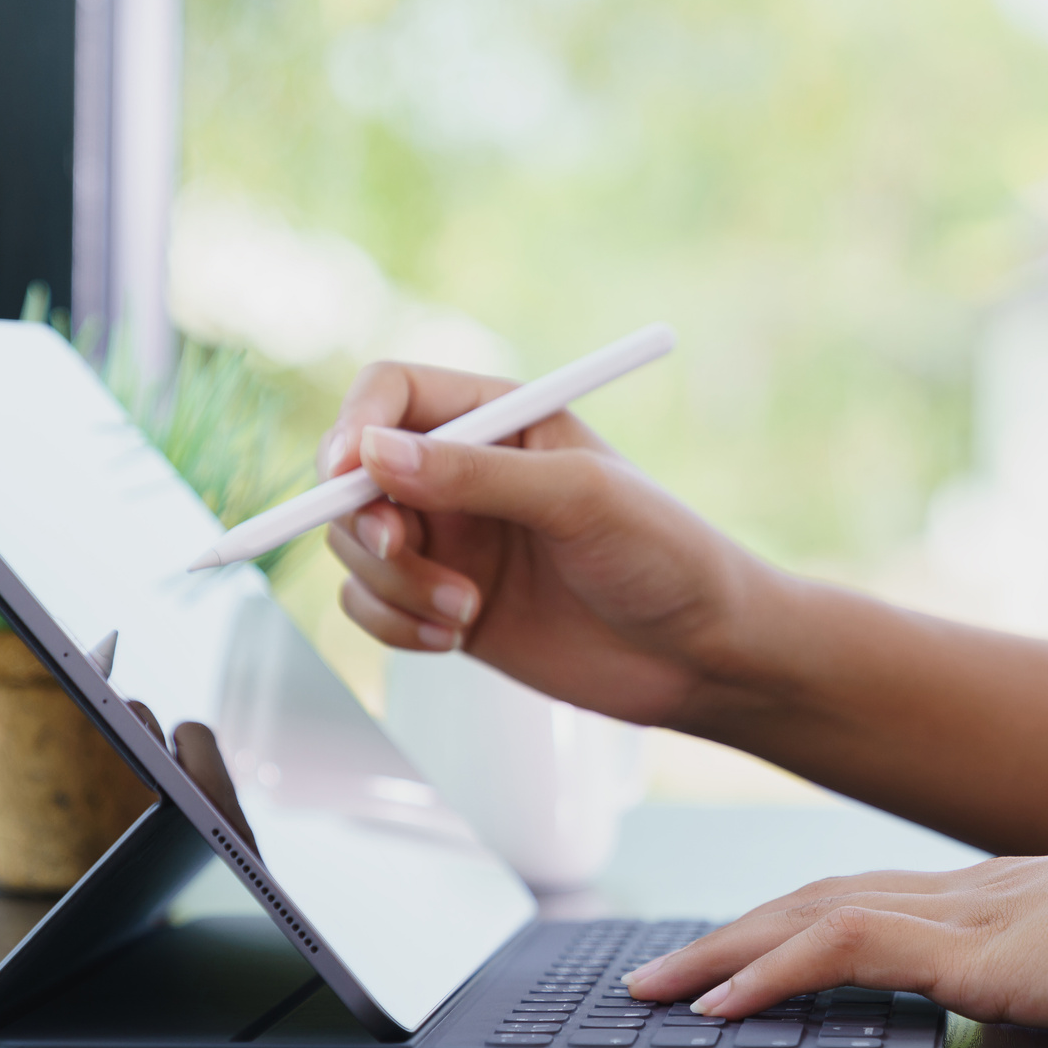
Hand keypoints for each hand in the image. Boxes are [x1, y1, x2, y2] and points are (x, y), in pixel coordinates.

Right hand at [319, 361, 777, 726]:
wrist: (702, 654)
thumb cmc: (667, 556)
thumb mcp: (578, 498)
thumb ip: (475, 474)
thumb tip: (375, 454)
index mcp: (501, 418)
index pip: (392, 393)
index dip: (355, 427)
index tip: (345, 472)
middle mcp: (465, 474)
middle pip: (355, 475)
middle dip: (365, 520)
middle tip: (400, 548)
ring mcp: (452, 541)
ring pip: (355, 547)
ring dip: (391, 582)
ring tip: (464, 609)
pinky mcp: (445, 603)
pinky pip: (371, 605)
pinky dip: (394, 625)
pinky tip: (454, 637)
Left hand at [619, 841, 1047, 1028]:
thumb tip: (1047, 1015)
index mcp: (996, 894)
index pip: (864, 897)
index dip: (787, 923)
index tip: (732, 952)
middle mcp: (965, 890)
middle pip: (813, 899)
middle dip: (726, 936)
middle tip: (652, 971)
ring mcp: (964, 910)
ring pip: (807, 916)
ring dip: (721, 955)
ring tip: (654, 990)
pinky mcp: (971, 948)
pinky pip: (844, 951)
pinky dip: (774, 976)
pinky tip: (725, 1006)